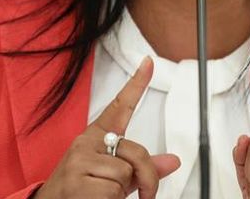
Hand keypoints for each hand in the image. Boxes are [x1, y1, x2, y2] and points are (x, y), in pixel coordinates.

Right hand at [35, 57, 179, 198]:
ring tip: (101, 196)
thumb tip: (173, 161)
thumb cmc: (82, 189)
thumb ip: (142, 167)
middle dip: (147, 178)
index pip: (119, 106)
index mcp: (95, 137)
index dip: (137, 84)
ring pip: (124, 176)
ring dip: (120, 194)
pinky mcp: (76, 182)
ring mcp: (79, 161)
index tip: (148, 62)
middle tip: (145, 193)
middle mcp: (85, 144)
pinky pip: (113, 192)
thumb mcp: (113, 175)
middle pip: (136, 152)